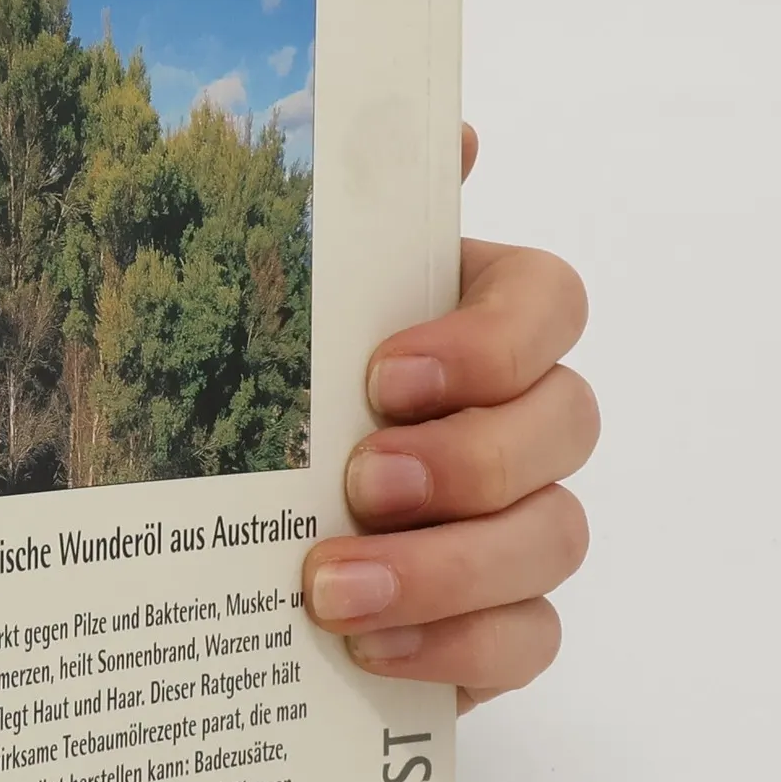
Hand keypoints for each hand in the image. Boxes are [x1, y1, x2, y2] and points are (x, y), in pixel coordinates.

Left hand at [302, 126, 596, 711]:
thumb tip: (452, 132)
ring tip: (333, 589)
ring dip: (449, 568)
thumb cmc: (259, 387)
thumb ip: (351, 213)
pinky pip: (530, 639)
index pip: (549, 303)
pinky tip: (370, 649)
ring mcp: (517, 526)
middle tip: (358, 482)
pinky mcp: (494, 622)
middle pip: (567, 426)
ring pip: (555, 540)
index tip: (383, 373)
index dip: (488, 341)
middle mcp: (516, 419)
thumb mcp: (274, 294)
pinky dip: (459, 649)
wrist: (213, 526)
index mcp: (473, 322)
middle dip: (468, 459)